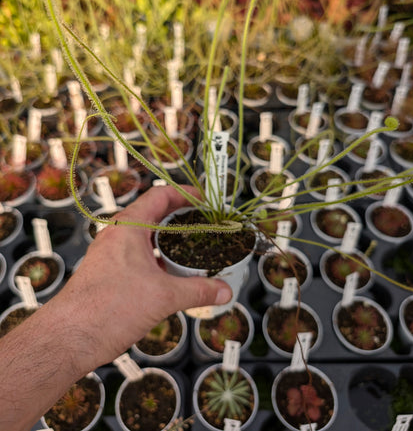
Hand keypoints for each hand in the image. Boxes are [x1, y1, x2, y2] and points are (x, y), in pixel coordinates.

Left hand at [57, 185, 231, 372]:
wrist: (69, 338)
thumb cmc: (107, 309)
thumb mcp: (164, 297)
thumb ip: (198, 291)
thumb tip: (223, 291)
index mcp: (130, 228)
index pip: (160, 195)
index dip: (185, 194)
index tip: (204, 200)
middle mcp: (117, 235)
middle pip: (153, 214)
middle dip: (180, 218)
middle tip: (204, 225)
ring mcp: (110, 253)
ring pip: (144, 237)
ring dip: (168, 241)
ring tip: (191, 250)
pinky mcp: (107, 272)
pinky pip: (136, 256)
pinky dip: (156, 259)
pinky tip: (170, 275)